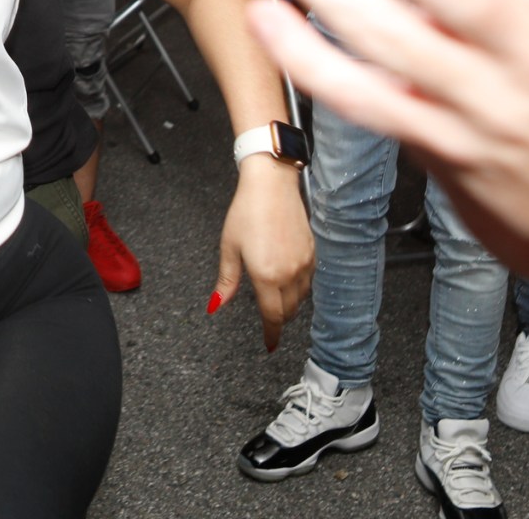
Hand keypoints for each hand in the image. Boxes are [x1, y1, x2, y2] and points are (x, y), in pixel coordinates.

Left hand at [212, 158, 312, 349]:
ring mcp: (304, 263)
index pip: (273, 317)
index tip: (270, 345)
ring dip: (289, 304)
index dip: (271, 335)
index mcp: (266, 276)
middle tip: (268, 319)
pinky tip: (287, 279)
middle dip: (278, 319)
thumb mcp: (229, 248)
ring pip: (301, 298)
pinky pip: (308, 281)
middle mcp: (289, 273)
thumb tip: (215, 307)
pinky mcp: (313, 252)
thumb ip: (226, 282)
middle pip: (288, 311)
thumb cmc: (246, 212)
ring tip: (276, 298)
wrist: (271, 184)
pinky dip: (299, 288)